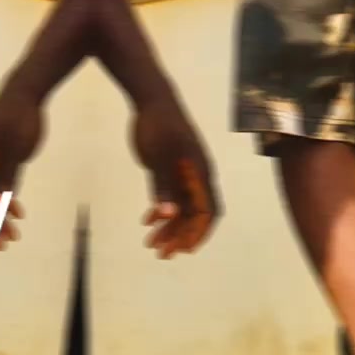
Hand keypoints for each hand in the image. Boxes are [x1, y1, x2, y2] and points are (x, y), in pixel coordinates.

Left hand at [130, 87, 220, 259]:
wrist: (151, 100)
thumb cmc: (158, 126)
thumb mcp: (159, 156)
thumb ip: (164, 186)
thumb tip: (169, 215)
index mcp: (200, 174)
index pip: (207, 211)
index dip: (198, 232)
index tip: (184, 250)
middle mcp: (196, 177)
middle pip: (193, 214)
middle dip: (179, 236)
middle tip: (160, 253)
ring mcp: (184, 173)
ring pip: (181, 208)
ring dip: (168, 227)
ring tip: (150, 244)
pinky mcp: (170, 169)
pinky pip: (170, 197)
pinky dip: (161, 210)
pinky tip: (148, 221)